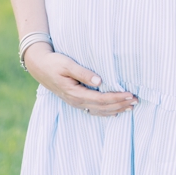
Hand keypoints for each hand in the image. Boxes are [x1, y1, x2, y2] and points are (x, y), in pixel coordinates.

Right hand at [22, 42, 136, 115]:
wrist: (39, 66)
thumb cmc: (54, 63)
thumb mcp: (67, 65)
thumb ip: (83, 73)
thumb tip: (99, 81)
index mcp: (75, 93)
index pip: (101, 99)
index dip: (117, 98)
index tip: (130, 95)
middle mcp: (76, 101)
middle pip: (102, 107)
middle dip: (120, 105)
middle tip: (136, 101)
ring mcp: (75, 102)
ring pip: (98, 111)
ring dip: (115, 109)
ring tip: (131, 107)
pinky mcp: (76, 100)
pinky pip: (93, 110)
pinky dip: (106, 111)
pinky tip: (115, 111)